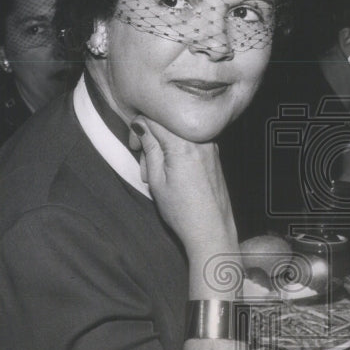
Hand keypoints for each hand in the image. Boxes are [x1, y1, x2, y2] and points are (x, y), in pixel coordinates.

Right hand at [130, 117, 237, 271]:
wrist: (211, 231)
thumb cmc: (183, 211)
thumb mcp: (157, 180)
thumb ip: (150, 148)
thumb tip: (141, 125)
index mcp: (184, 144)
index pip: (155, 118)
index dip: (138, 128)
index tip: (134, 146)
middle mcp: (201, 140)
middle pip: (167, 124)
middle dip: (151, 140)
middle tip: (146, 167)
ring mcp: (211, 146)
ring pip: (178, 134)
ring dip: (163, 147)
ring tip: (158, 176)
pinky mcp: (214, 155)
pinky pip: (190, 142)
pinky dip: (177, 151)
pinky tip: (172, 174)